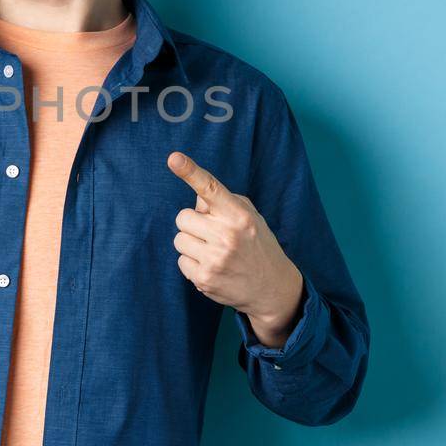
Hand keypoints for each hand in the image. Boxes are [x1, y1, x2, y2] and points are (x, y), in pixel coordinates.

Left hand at [166, 150, 303, 340]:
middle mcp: (226, 235)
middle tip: (214, 234)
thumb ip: (223, 202)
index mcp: (239, 215)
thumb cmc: (257, 244)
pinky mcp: (204, 279)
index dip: (190, 171)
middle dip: (194, 224)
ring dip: (192, 244)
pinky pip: (180, 261)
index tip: (174, 158)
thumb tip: (196, 201)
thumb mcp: (249, 217)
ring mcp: (215, 259)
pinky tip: (212, 267)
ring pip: (179, 239)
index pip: (211, 188)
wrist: (272, 288)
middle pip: (183, 217)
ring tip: (214, 252)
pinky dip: (192, 263)